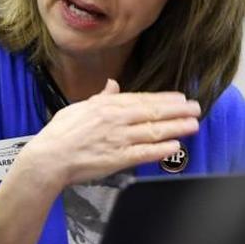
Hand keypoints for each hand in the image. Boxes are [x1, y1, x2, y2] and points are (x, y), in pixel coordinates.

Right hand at [17, 79, 200, 188]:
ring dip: (176, 127)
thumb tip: (112, 84)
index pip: (141, 100)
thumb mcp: (77, 108)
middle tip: (195, 108)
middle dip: (177, 110)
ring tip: (193, 124)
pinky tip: (175, 145)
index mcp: (106, 106)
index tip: (179, 98)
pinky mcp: (118, 159)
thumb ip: (99, 97)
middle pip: (153, 113)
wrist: (48, 158)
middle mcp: (115, 120)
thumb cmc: (59, 134)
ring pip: (153, 131)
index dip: (164, 99)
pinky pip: (144, 152)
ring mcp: (118, 139)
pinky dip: (161, 149)